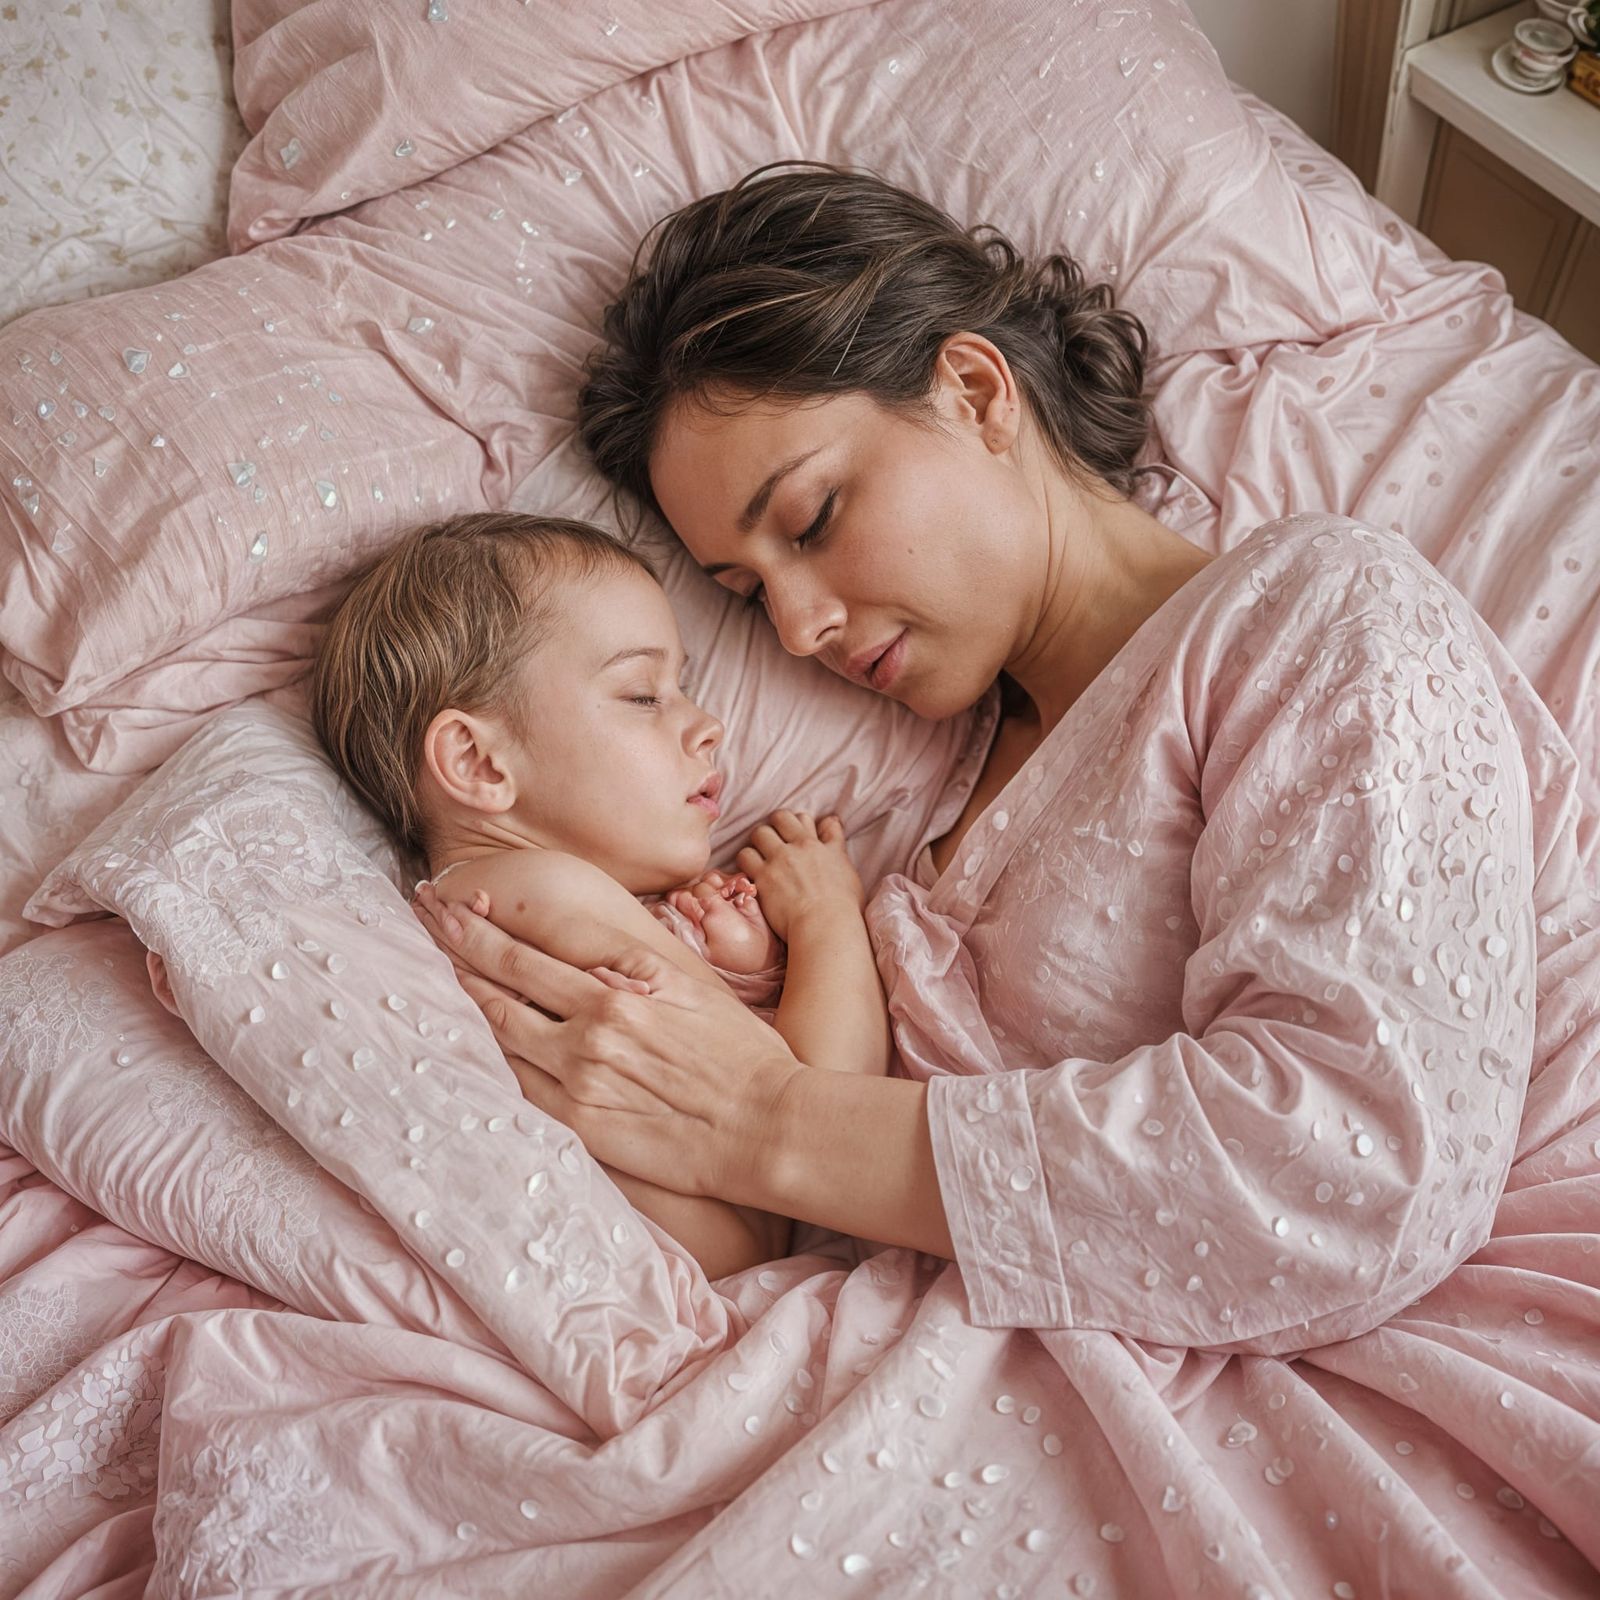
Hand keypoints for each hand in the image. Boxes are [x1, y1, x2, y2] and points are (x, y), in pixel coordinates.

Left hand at [411, 881, 800, 1202]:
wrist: (765, 1124)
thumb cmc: (740, 1052)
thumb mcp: (691, 987)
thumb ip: (633, 967)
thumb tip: (585, 954)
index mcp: (616, 990)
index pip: (526, 951)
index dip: (479, 927)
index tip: (449, 904)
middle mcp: (589, 1030)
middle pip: (498, 986)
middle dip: (454, 948)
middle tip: (419, 918)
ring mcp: (579, 1081)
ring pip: (498, 1036)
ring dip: (460, 1001)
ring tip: (429, 974)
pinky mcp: (581, 1127)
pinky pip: (516, 1089)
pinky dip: (486, 1061)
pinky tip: (464, 1046)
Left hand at [735, 811, 862, 941]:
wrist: (826, 925)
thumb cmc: (842, 902)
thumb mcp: (844, 864)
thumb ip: (834, 840)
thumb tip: (831, 820)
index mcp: (815, 844)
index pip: (800, 817)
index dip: (794, 824)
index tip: (792, 835)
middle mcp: (795, 847)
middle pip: (777, 819)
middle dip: (774, 828)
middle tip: (773, 844)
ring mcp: (777, 861)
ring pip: (758, 834)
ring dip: (758, 843)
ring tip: (759, 857)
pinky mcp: (762, 877)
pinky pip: (744, 856)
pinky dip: (746, 861)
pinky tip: (751, 872)